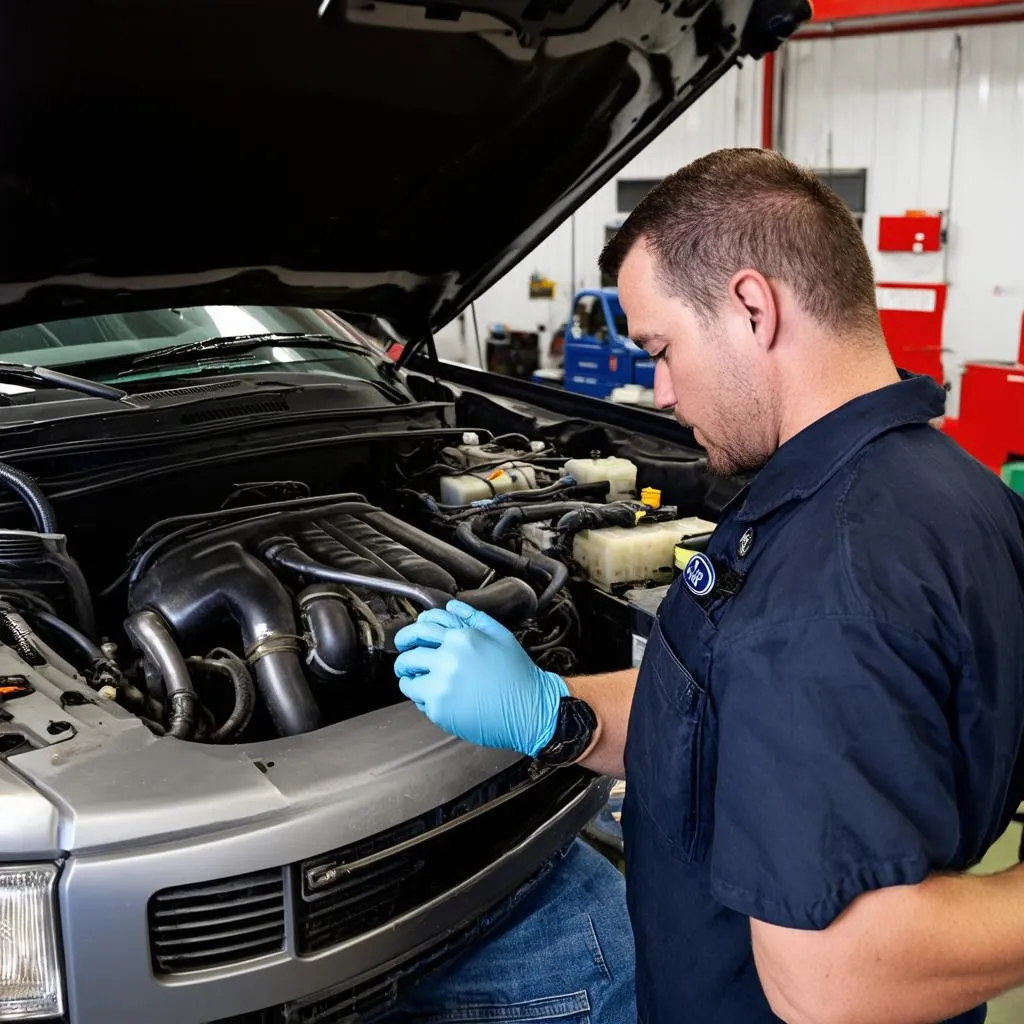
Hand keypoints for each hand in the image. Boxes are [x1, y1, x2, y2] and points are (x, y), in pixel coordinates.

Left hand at [393, 599, 567, 756]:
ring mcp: (441, 683)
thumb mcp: (501, 636)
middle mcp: (448, 657)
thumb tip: (452, 607)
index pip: (423, 627)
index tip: (409, 639)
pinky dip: (421, 699)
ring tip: (416, 680)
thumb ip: (474, 618)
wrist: (530, 709)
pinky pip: (417, 699)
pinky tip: (435, 698)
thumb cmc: (519, 675)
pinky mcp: (439, 707)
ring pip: (407, 677)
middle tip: (404, 661)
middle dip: (403, 655)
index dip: (411, 632)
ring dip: (408, 677)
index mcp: (462, 637)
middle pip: (409, 652)